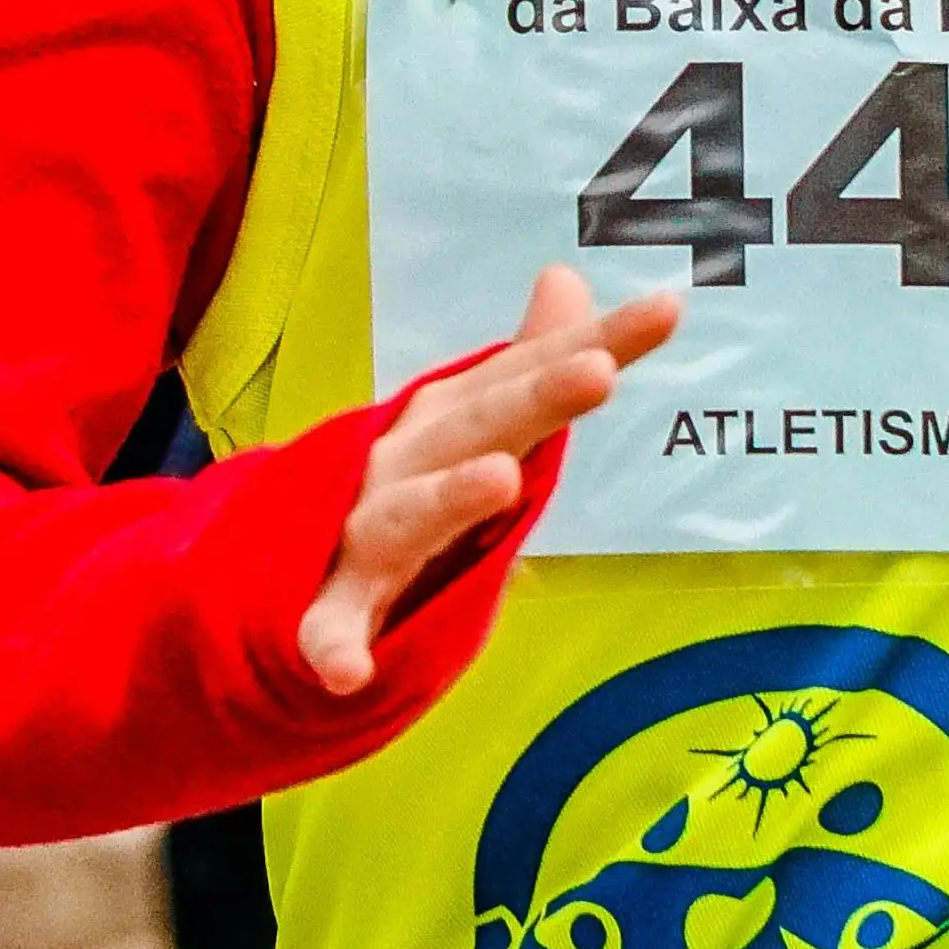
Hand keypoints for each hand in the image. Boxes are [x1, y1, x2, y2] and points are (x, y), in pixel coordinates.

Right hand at [297, 266, 682, 694]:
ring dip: (450, 496)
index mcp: (450, 417)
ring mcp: (361, 530)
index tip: (668, 308)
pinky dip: (333, 645)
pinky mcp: (328, 604)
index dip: (598, 340)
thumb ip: (528, 357)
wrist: (280, 551)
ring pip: (407, 512)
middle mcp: (406, 458)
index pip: (531, 372)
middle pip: (478, 424)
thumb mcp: (469, 416)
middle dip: (537, 396)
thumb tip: (566, 276)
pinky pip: (328, 627)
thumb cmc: (407, 480)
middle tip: (598, 371)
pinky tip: (349, 672)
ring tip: (501, 480)